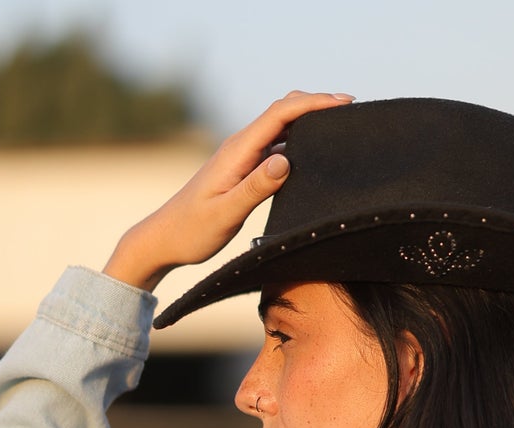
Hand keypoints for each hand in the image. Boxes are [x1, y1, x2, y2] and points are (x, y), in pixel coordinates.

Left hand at [103, 91, 352, 292]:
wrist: (164, 238)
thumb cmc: (192, 230)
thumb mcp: (225, 213)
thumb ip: (255, 187)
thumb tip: (286, 160)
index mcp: (237, 151)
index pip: (280, 115)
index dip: (314, 104)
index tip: (343, 103)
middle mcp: (240, 147)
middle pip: (282, 112)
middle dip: (315, 104)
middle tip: (349, 107)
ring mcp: (241, 157)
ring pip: (280, 127)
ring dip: (309, 120)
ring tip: (339, 124)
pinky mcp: (243, 169)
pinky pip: (275, 145)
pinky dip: (298, 140)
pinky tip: (313, 150)